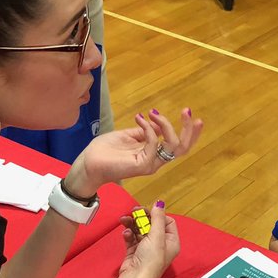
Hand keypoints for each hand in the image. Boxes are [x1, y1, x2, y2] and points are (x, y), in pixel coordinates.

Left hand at [66, 107, 203, 196]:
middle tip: (188, 112)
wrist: (88, 164)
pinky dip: (149, 129)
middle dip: (189, 130)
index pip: (178, 145)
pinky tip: (139, 119)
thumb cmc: (105, 151)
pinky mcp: (142, 165)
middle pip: (182, 148)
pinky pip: (154, 144)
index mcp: (153, 154)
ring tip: (154, 113)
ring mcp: (150, 164)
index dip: (188, 131)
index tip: (189, 113)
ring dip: (167, 125)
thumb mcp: (128, 135)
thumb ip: (144, 131)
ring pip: (173, 146)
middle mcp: (155, 161)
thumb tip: (158, 123)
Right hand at [116, 201, 179, 277]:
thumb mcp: (157, 236)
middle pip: (152, 224)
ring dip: (132, 223)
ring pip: (140, 229)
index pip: (168, 222)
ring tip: (124, 220)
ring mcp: (147, 248)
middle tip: (133, 211)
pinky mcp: (135, 252)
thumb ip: (158, 218)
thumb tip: (160, 203)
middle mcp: (161, 245)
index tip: (148, 211)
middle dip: (142, 217)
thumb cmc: (150, 261)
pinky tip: (126, 234)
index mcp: (171, 242)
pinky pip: (132, 238)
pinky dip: (128, 234)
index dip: (158, 215)